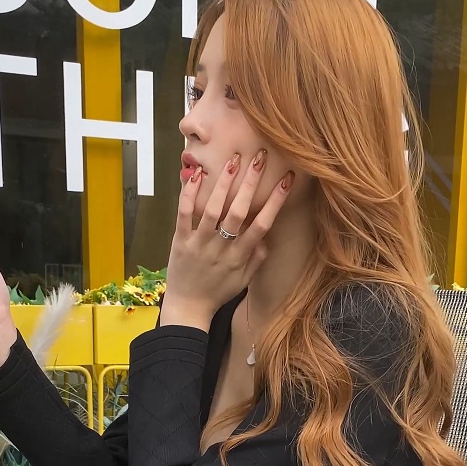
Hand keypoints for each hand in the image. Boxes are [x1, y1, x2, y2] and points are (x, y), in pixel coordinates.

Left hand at [161, 153, 293, 325]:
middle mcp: (222, 249)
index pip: (262, 225)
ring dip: (224, 184)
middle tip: (260, 157)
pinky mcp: (180, 241)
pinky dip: (189, 194)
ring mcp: (200, 244)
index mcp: (240, 257)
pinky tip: (197, 174)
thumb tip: (268, 237)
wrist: (188, 308)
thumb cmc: (218, 292)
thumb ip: (257, 259)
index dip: (275, 201)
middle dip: (251, 183)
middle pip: (239, 212)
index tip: (286, 179)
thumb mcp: (243, 281)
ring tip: (234, 161)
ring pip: (213, 210)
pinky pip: (184, 214)